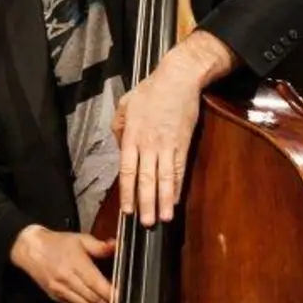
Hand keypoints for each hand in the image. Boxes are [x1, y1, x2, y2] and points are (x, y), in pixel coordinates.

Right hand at [10, 224, 115, 302]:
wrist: (29, 249)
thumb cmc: (56, 243)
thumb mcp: (80, 239)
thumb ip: (100, 246)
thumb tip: (117, 247)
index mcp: (75, 264)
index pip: (97, 284)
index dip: (112, 293)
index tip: (123, 297)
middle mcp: (67, 279)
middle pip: (93, 298)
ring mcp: (60, 290)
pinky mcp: (56, 296)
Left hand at [110, 31, 235, 225]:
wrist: (178, 79)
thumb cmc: (150, 91)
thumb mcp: (125, 106)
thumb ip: (119, 128)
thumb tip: (121, 147)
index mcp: (132, 137)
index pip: (127, 171)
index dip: (127, 193)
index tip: (126, 210)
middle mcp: (149, 145)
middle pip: (146, 180)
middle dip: (145, 204)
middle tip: (145, 223)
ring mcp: (167, 146)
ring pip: (164, 178)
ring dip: (163, 200)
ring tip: (163, 219)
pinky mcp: (183, 144)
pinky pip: (180, 169)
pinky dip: (177, 187)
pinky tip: (175, 200)